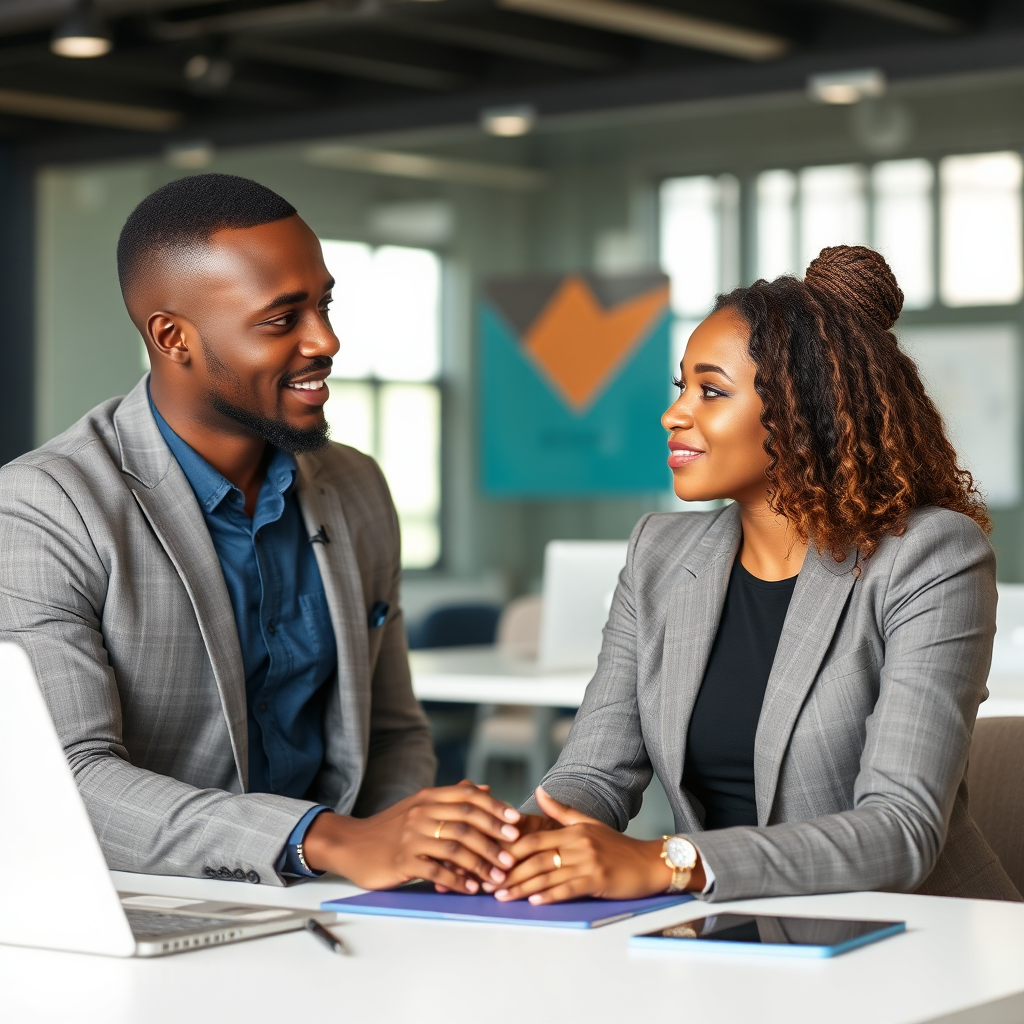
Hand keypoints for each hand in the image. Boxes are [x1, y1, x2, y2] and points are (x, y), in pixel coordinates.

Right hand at [301, 782, 521, 893]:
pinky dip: (457, 881)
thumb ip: (453, 797)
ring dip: (481, 863)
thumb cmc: (391, 827)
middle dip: (493, 838)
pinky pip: (436, 871)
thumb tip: (485, 788)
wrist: (351, 844)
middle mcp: (421, 813)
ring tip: (498, 876)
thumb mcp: (420, 806)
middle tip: (513, 853)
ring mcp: (411, 837)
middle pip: (466, 821)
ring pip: (455, 847)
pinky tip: (471, 888)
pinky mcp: (402, 861)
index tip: (516, 821)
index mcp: (429, 797)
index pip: (468, 796)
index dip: (494, 808)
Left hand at [493, 786, 678, 904]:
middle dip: (510, 872)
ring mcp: (588, 862)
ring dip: (523, 888)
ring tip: (503, 897)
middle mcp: (578, 844)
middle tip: (489, 883)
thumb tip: (538, 792)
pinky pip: (569, 888)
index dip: (510, 850)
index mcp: (572, 831)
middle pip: (536, 858)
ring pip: (548, 875)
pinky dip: (550, 895)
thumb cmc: (617, 846)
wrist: (649, 862)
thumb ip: (561, 811)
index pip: (534, 839)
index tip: (492, 860)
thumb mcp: (588, 824)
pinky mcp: (598, 880)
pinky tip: (535, 902)